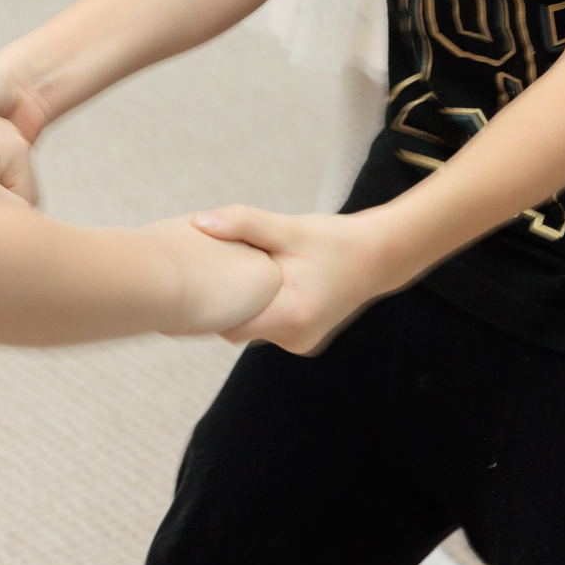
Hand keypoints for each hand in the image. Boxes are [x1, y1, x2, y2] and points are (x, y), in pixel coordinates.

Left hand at [191, 206, 391, 354]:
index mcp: (292, 315)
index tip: (186, 282)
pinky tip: (254, 285)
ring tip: (227, 275)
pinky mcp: (301, 338)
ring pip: (250, 328)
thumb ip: (245, 224)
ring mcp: (300, 342)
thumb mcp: (291, 227)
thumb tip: (198, 222)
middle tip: (199, 274)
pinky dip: (258, 307)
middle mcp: (296, 338)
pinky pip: (266, 325)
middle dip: (220, 303)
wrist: (378, 258)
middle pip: (236, 328)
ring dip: (240, 304)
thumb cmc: (333, 240)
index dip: (206, 304)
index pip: (229, 323)